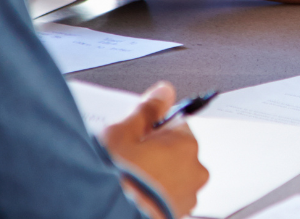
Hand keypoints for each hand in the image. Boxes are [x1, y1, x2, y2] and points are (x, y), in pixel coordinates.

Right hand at [102, 81, 208, 217]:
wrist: (105, 214)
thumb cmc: (115, 178)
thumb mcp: (122, 134)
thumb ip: (146, 110)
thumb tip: (163, 92)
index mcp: (186, 146)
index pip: (176, 124)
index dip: (152, 128)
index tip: (136, 134)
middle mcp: (194, 171)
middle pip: (176, 151)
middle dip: (156, 152)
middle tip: (129, 159)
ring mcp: (187, 197)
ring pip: (173, 176)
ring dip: (157, 175)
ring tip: (130, 180)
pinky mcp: (177, 215)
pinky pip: (168, 198)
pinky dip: (156, 196)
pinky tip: (136, 195)